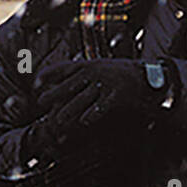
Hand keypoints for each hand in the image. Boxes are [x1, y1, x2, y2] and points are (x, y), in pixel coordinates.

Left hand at [27, 59, 161, 156]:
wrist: (150, 77)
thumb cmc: (123, 74)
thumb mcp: (101, 67)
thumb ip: (83, 72)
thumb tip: (63, 78)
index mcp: (89, 64)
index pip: (63, 68)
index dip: (48, 75)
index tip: (36, 83)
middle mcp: (95, 71)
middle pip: (68, 85)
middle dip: (53, 94)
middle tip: (41, 103)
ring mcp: (106, 83)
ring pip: (81, 99)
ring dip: (68, 111)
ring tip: (58, 121)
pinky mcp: (117, 95)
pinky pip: (102, 106)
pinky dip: (92, 114)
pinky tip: (84, 122)